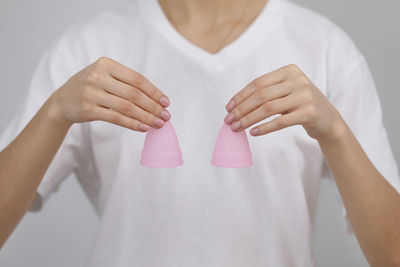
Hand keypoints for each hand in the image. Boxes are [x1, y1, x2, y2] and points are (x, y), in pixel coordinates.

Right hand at [50, 57, 170, 131]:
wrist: (62, 100)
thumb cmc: (91, 87)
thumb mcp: (105, 76)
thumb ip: (126, 83)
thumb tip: (156, 100)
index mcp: (106, 64)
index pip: (137, 79)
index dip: (154, 91)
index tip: (166, 102)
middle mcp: (98, 76)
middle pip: (134, 93)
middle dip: (153, 106)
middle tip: (165, 116)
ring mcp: (91, 92)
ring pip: (126, 107)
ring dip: (146, 117)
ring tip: (158, 124)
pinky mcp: (88, 109)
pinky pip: (116, 118)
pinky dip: (132, 124)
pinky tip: (143, 128)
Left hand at [224, 64, 345, 140]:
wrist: (328, 119)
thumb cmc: (300, 105)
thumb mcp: (286, 92)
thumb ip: (266, 93)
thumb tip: (235, 107)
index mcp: (289, 71)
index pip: (258, 83)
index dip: (241, 96)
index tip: (228, 108)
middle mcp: (298, 80)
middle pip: (261, 96)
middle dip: (241, 109)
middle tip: (229, 121)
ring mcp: (305, 96)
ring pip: (268, 108)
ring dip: (248, 119)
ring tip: (237, 128)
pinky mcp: (309, 113)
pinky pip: (281, 121)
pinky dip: (264, 128)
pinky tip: (253, 133)